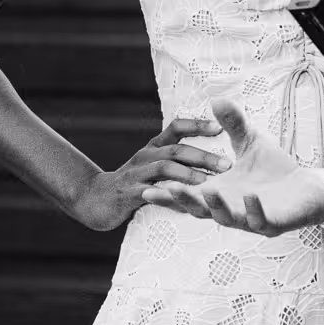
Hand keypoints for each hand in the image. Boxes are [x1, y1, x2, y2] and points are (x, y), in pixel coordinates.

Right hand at [71, 115, 229, 230]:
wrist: (95, 200)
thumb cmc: (132, 182)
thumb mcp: (152, 165)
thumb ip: (175, 159)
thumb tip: (210, 155)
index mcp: (154, 147)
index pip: (177, 128)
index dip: (198, 125)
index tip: (221, 127)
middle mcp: (146, 156)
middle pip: (176, 149)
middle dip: (203, 156)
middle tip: (228, 165)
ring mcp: (136, 173)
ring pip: (165, 168)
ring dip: (190, 174)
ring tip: (210, 183)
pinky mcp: (129, 193)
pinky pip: (151, 191)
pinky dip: (168, 193)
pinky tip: (184, 199)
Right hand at [141, 98, 323, 236]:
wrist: (308, 190)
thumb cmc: (273, 170)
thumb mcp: (249, 142)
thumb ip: (233, 124)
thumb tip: (216, 99)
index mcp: (218, 192)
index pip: (188, 194)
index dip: (169, 193)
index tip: (148, 186)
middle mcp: (228, 209)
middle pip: (199, 209)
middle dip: (182, 200)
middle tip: (163, 190)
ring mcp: (248, 219)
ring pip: (226, 217)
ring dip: (215, 205)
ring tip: (208, 189)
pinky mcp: (271, 225)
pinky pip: (259, 220)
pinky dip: (253, 209)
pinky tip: (251, 195)